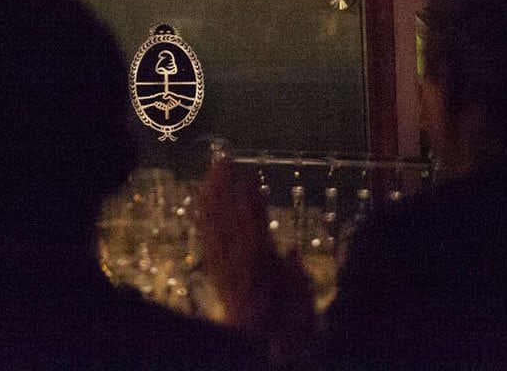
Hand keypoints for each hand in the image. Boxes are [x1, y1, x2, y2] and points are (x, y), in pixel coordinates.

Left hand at [196, 155, 315, 353]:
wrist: (260, 346)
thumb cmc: (289, 326)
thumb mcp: (303, 306)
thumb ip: (296, 280)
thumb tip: (292, 250)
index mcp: (260, 273)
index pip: (254, 231)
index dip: (250, 202)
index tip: (249, 175)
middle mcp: (237, 269)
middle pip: (228, 224)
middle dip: (225, 190)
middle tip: (223, 159)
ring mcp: (224, 270)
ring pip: (214, 229)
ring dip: (212, 198)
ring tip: (211, 169)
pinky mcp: (217, 273)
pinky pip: (208, 240)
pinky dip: (205, 217)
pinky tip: (203, 199)